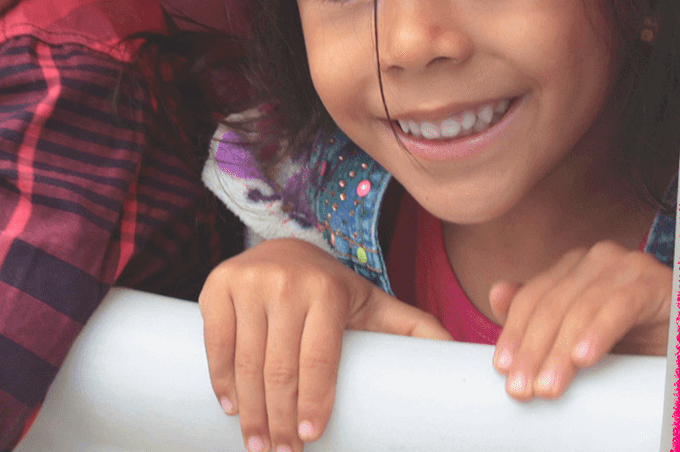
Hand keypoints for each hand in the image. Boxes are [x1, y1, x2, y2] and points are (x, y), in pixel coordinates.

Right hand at [199, 239, 448, 450]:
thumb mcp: (377, 305)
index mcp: (326, 290)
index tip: (309, 440)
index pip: (318, 361)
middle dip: (278, 420)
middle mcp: (284, 282)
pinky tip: (232, 407)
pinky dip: (221, 381)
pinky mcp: (216, 285)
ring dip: (250, 411)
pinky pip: (216, 343)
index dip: (312, 405)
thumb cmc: (335, 291)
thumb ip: (417, 330)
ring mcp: (246, 282)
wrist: (284, 248)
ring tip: (256, 445)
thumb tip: (463, 361)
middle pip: (279, 368)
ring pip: (245, 361)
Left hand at [488, 240, 670, 400]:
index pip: (532, 299)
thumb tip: (496, 293)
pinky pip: (618, 307)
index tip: (503, 370)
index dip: (513, 333)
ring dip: (560, 352)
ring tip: (548, 386)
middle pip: (551, 305)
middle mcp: (595, 259)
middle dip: (532, 350)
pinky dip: (597, 333)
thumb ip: (543, 316)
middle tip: (522, 388)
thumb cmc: (637, 337)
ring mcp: (624, 265)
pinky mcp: (652, 281)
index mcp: (574, 268)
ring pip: (579, 309)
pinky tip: (583, 359)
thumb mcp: (585, 336)